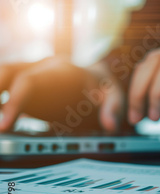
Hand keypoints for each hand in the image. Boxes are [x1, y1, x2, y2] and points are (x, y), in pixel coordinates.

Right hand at [0, 57, 124, 132]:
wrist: (96, 75)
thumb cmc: (102, 86)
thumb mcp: (114, 94)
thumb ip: (114, 107)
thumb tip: (111, 125)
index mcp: (61, 69)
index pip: (29, 81)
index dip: (14, 102)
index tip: (5, 125)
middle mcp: (41, 67)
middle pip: (7, 71)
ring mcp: (30, 73)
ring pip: (3, 75)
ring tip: (0, 126)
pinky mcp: (24, 83)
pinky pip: (5, 86)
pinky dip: (1, 99)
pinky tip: (3, 121)